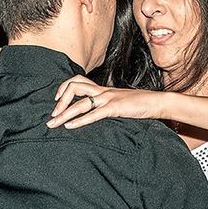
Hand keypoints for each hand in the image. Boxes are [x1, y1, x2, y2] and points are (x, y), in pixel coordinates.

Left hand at [46, 75, 164, 128]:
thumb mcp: (118, 101)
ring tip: (53, 123)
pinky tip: (70, 127)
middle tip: (52, 114)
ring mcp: (108, 99)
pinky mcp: (115, 108)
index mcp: (102, 89)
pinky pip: (93, 114)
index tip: (56, 100)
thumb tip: (93, 112)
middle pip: (74, 87)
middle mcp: (102, 91)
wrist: (156, 102)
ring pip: (80, 103)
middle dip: (60, 101)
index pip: (77, 81)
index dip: (63, 88)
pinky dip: (79, 121)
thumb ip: (106, 104)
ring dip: (64, 113)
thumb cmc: (138, 104)